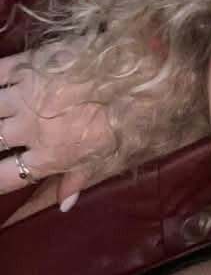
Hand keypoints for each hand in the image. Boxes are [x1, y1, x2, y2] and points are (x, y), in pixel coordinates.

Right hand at [0, 46, 115, 207]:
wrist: (134, 76)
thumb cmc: (121, 120)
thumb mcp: (104, 156)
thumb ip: (77, 181)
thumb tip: (63, 206)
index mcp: (49, 156)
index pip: (2, 178)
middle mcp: (29, 130)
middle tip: (4, 138)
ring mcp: (23, 98)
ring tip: (0, 118)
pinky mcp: (24, 68)